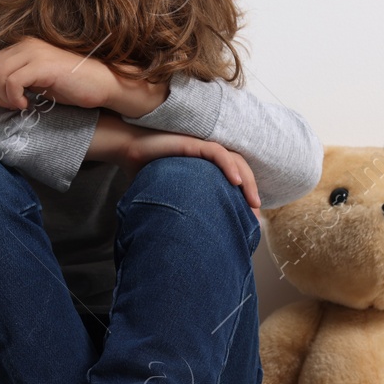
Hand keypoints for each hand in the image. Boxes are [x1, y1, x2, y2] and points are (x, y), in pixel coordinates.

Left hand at [0, 37, 166, 116]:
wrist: (102, 83)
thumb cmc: (73, 85)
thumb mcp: (38, 81)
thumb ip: (17, 80)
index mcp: (23, 47)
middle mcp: (26, 45)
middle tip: (10, 108)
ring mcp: (34, 53)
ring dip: (3, 97)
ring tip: (20, 106)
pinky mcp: (42, 65)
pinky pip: (13, 81)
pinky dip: (14, 97)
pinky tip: (27, 105)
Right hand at [87, 114, 260, 209]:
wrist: (128, 150)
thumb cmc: (145, 172)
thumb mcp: (167, 194)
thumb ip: (178, 208)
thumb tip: (177, 240)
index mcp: (205, 169)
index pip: (232, 181)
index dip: (243, 199)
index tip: (249, 222)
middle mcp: (207, 158)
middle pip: (240, 172)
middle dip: (251, 194)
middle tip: (255, 217)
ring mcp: (201, 148)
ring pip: (235, 162)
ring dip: (247, 182)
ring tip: (252, 202)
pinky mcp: (193, 143)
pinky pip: (217, 153)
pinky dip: (229, 166)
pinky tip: (235, 182)